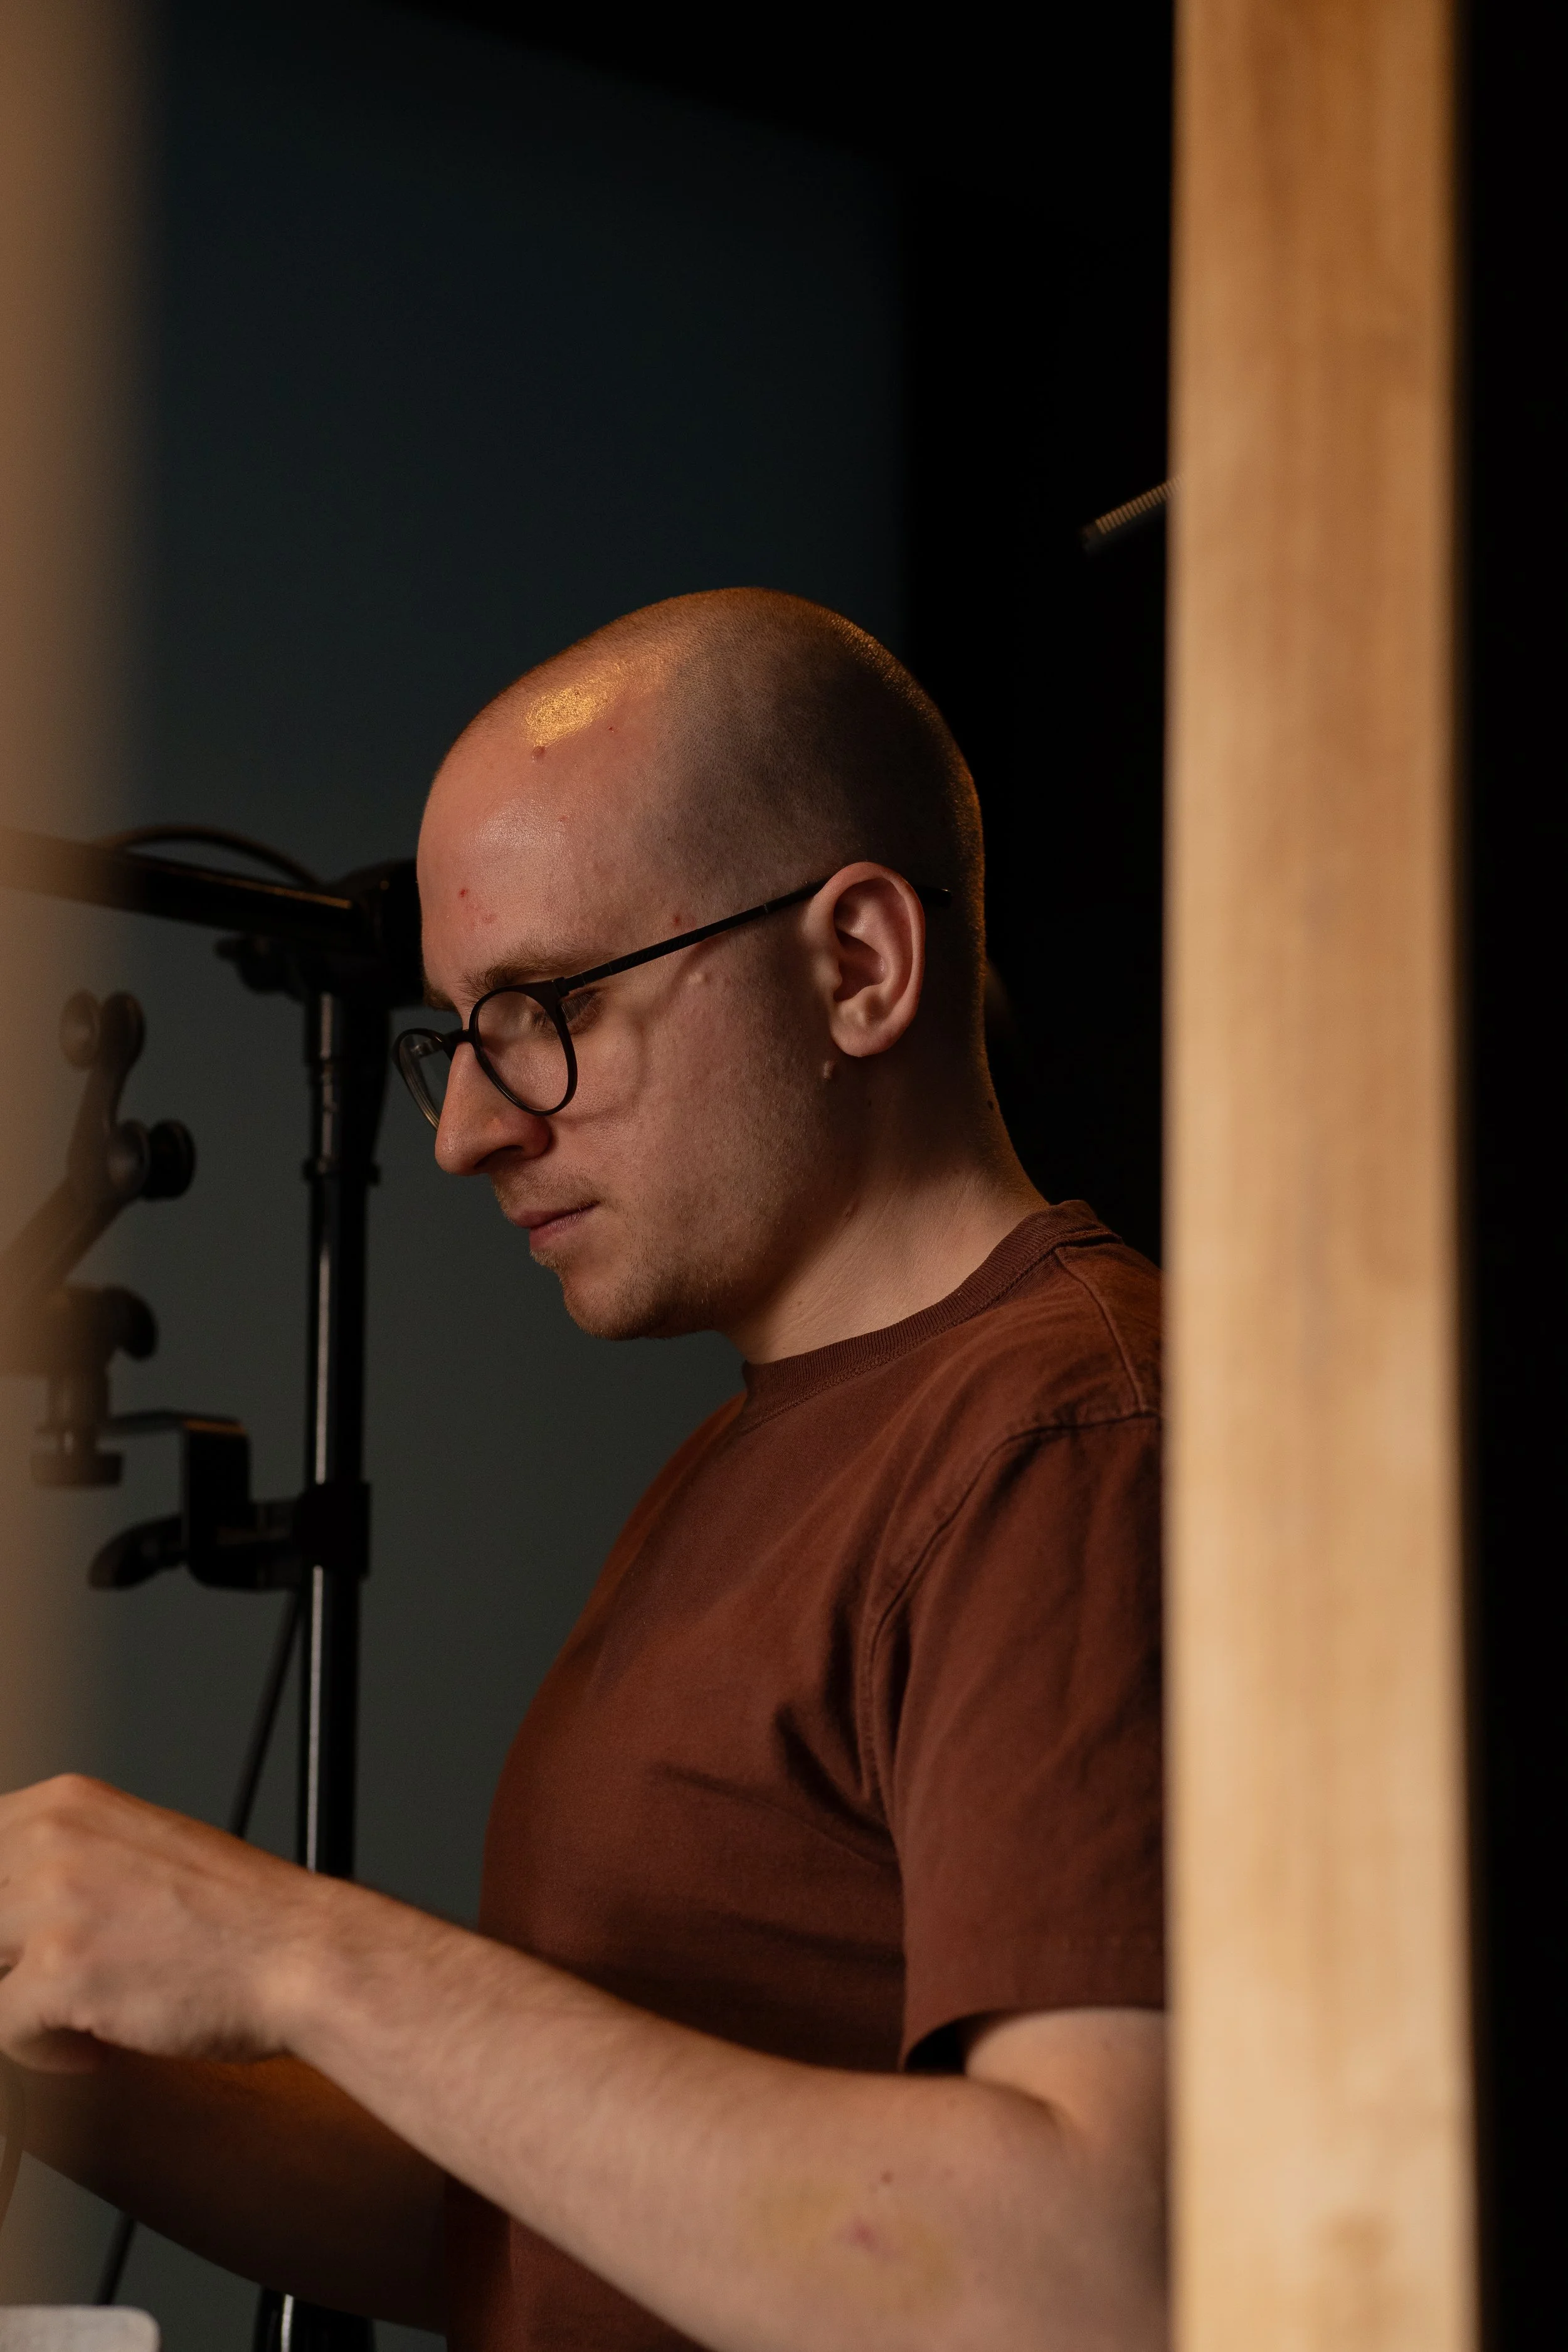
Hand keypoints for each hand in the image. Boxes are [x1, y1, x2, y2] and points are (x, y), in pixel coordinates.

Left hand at [0, 1774, 320, 2071]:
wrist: (302, 1955)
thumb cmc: (236, 1916)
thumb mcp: (136, 1850)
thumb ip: (62, 1863)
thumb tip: (7, 1905)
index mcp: (65, 1804)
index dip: (0, 1914)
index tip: (18, 1947)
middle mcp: (52, 1840)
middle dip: (7, 1960)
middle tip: (55, 1982)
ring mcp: (54, 1903)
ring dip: (20, 2004)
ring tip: (77, 2015)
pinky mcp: (60, 1972)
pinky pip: (0, 2031)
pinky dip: (42, 2053)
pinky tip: (96, 2046)